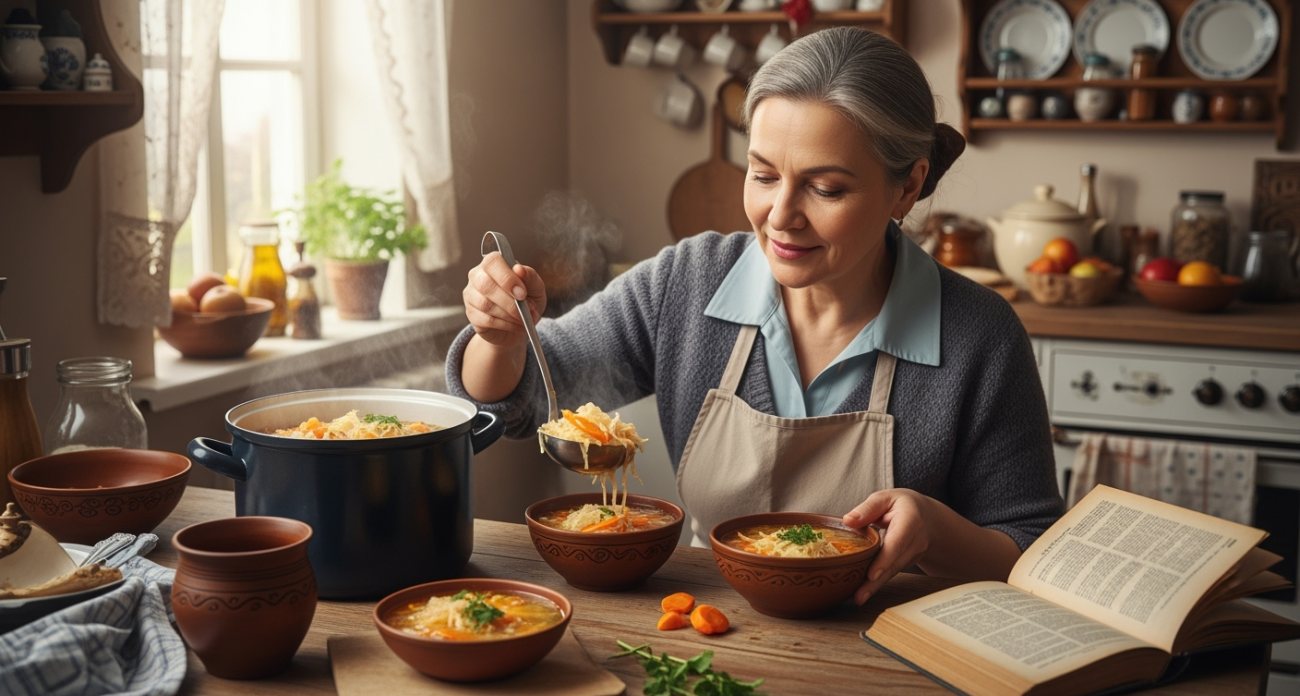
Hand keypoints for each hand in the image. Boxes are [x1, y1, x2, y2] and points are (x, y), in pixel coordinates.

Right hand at [463, 251, 546, 351]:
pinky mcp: (471, 314)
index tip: (522, 293)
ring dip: (510, 314)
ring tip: (525, 319)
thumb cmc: (526, 299)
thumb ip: (530, 276)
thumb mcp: (535, 287)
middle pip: (485, 284)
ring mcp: (471, 295)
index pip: (492, 262)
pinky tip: (517, 325)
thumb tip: (519, 269)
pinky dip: (506, 324)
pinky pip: (486, 320)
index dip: (507, 278)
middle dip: (509, 300)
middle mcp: (477, 276)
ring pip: (485, 305)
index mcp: (493, 263)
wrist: (520, 323)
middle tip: (527, 309)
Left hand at [843, 489, 933, 604]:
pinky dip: (877, 584)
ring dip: (875, 587)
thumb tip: (848, 520)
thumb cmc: (902, 505)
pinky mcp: (905, 563)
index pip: (897, 543)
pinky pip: (890, 573)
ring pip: (892, 572)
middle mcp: (915, 542)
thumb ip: (868, 508)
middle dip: (877, 582)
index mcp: (910, 521)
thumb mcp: (886, 498)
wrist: (928, 518)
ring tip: (858, 598)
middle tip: (859, 596)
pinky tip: (862, 593)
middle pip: (895, 564)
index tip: (872, 574)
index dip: (885, 560)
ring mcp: (912, 556)